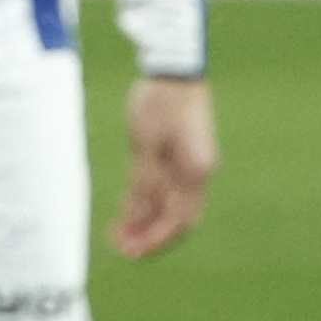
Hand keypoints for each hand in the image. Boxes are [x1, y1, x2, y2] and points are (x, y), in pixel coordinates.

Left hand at [113, 75, 216, 258]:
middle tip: (121, 248)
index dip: (153, 241)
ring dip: (149, 222)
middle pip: (179, 220)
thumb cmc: (160, 103)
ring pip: (174, 207)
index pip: (179, 222)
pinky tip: (129, 209)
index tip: (128, 251)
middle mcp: (199, 174)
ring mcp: (194, 166)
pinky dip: (151, 204)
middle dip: (151, 237)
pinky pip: (170, 191)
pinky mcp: (185, 156)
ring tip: (120, 232)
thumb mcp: (144, 145)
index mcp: (195, 173)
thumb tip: (135, 221)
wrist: (176, 69)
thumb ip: (142, 185)